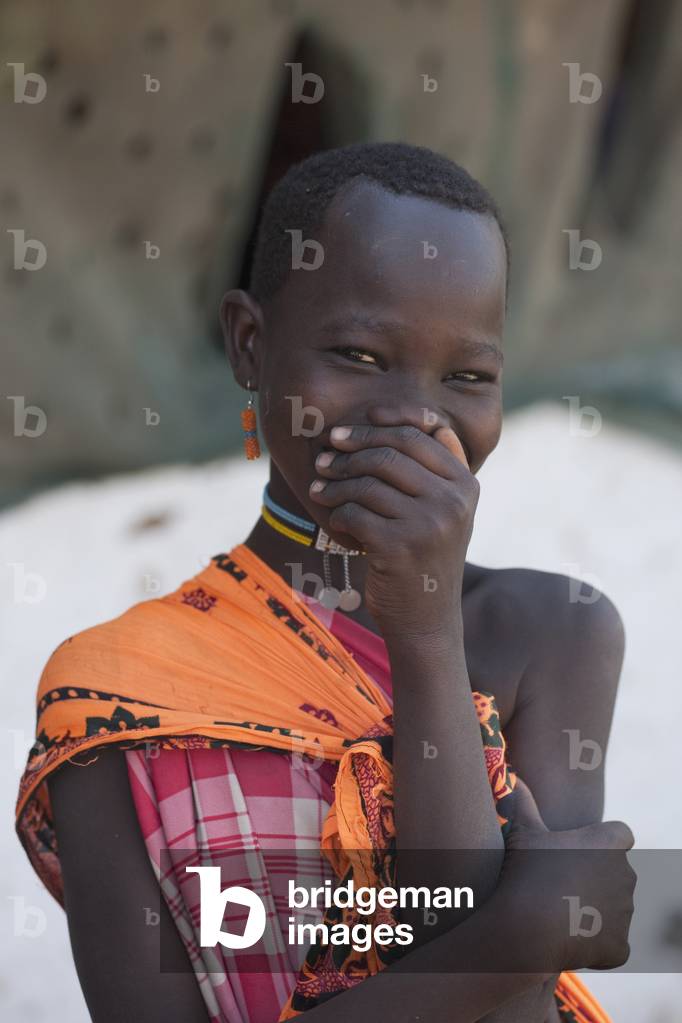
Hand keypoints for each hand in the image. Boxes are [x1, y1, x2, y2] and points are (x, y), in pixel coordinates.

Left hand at [309, 406, 473, 637]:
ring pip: (367, 482)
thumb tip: (400, 418)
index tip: (349, 431)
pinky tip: (337, 524)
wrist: (427, 620)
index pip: (419, 435)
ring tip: (319, 489)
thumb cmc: (425, 559)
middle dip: (350, 451)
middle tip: (324, 458)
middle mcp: (453, 501)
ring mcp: (429, 524)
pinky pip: (355, 513)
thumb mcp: (444, 512)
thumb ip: (433, 469)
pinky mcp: (400, 546)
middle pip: (390, 453)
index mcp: (466, 485)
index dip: (379, 426)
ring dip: (335, 484)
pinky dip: (339, 515)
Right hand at [498, 777, 636, 973]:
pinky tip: (565, 936)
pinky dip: (594, 941)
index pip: (619, 835)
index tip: (576, 851)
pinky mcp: (620, 946)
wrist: (529, 928)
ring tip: (559, 910)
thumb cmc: (527, 872)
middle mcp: (626, 875)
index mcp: (609, 842)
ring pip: (614, 908)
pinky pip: (610, 942)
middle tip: (560, 882)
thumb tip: (513, 778)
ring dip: (596, 908)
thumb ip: (523, 803)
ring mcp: (625, 913)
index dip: (600, 842)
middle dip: (596, 877)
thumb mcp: (523, 832)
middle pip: (616, 872)